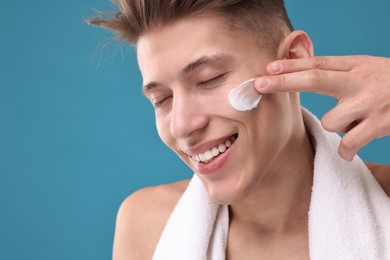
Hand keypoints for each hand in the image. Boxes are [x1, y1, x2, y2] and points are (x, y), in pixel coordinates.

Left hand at [255, 55, 389, 160]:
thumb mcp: (366, 68)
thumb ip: (338, 71)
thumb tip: (301, 72)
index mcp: (356, 66)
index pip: (318, 62)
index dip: (291, 64)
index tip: (267, 68)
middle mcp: (360, 81)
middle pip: (315, 78)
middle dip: (284, 81)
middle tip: (259, 84)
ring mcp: (370, 102)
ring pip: (332, 120)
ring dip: (338, 125)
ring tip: (355, 122)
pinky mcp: (380, 124)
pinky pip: (349, 143)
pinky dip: (346, 151)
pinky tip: (350, 152)